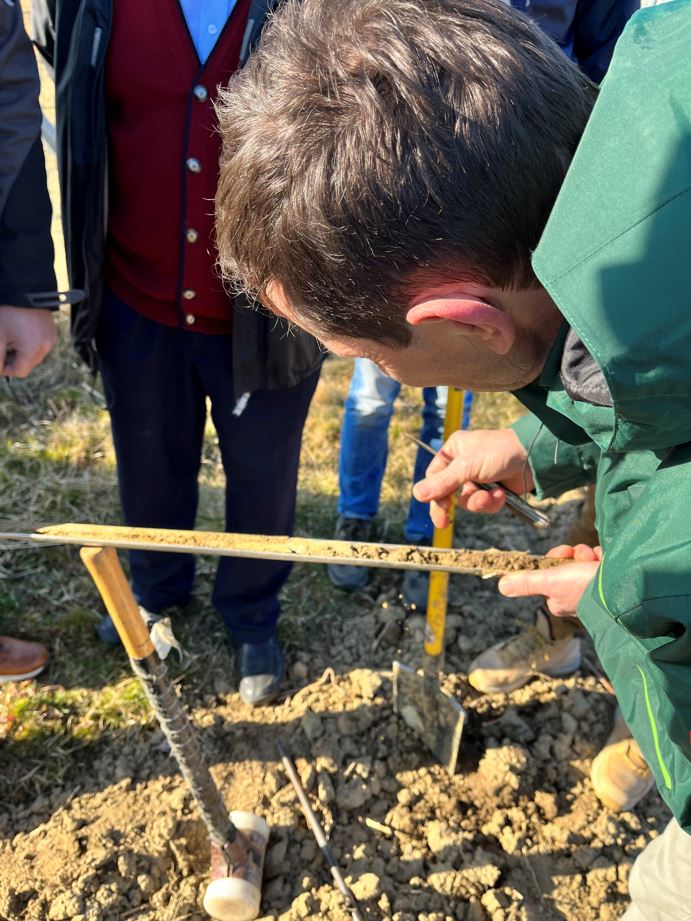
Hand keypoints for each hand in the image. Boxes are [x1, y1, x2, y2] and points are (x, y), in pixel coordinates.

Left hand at [0, 306, 56, 377]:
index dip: (5, 369)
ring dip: (22, 352)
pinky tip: (21, 332)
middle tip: (3, 345)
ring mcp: (51, 338)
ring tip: (12, 337)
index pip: (19, 372)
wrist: (22, 290)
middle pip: (28, 364)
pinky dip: (30, 343)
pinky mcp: (52, 331)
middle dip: (14, 359)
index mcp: (33, 349)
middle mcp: (46, 346)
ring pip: (34, 355)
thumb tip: (0, 371)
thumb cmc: (8, 312)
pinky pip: (40, 345)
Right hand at [412, 428, 532, 528]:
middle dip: (453, 504)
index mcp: (453, 451)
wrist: (534, 457)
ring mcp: (478, 478)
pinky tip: (502, 494)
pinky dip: (492, 502)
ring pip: (466, 501)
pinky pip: (483, 504)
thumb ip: (443, 482)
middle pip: (447, 492)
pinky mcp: (492, 489)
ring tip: (492, 495)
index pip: (434, 477)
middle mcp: (463, 464)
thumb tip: (417, 494)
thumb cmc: (500, 452)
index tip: (434, 513)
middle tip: (444, 523)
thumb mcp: (467, 466)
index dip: (433, 495)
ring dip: (478, 502)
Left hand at [497, 544, 602, 617]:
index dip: (556, 556)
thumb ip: (527, 582)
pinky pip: (599, 562)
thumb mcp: (550, 581)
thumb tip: (501, 586)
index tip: (564, 553)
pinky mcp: (606, 582)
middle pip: (566, 564)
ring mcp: (591, 589)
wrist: (624, 587)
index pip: (549, 570)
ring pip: (583, 561)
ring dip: (588, 555)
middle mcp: (573, 596)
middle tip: (581, 557)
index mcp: (558, 599)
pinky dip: (601, 558)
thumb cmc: (584, 587)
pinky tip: (604, 561)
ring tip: (595, 561)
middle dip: (575, 555)